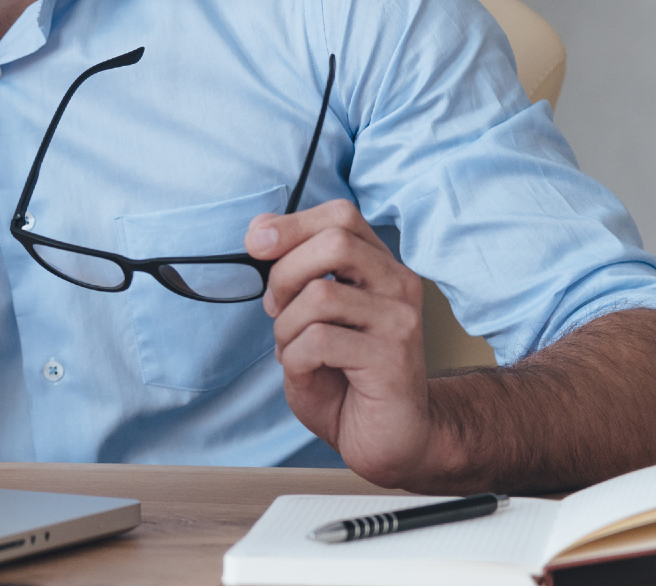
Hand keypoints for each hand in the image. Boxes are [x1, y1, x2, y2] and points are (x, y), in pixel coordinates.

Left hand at [246, 200, 437, 487]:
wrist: (389, 439)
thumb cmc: (345, 378)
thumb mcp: (309, 318)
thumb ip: (293, 273)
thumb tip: (260, 229)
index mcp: (379, 268)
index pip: (341, 215)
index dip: (291, 224)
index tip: (256, 245)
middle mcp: (397, 285)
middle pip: (335, 241)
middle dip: (284, 273)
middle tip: (276, 307)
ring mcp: (400, 321)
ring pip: (320, 294)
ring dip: (286, 326)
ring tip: (295, 349)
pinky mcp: (392, 360)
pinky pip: (320, 341)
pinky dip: (295, 358)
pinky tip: (309, 371)